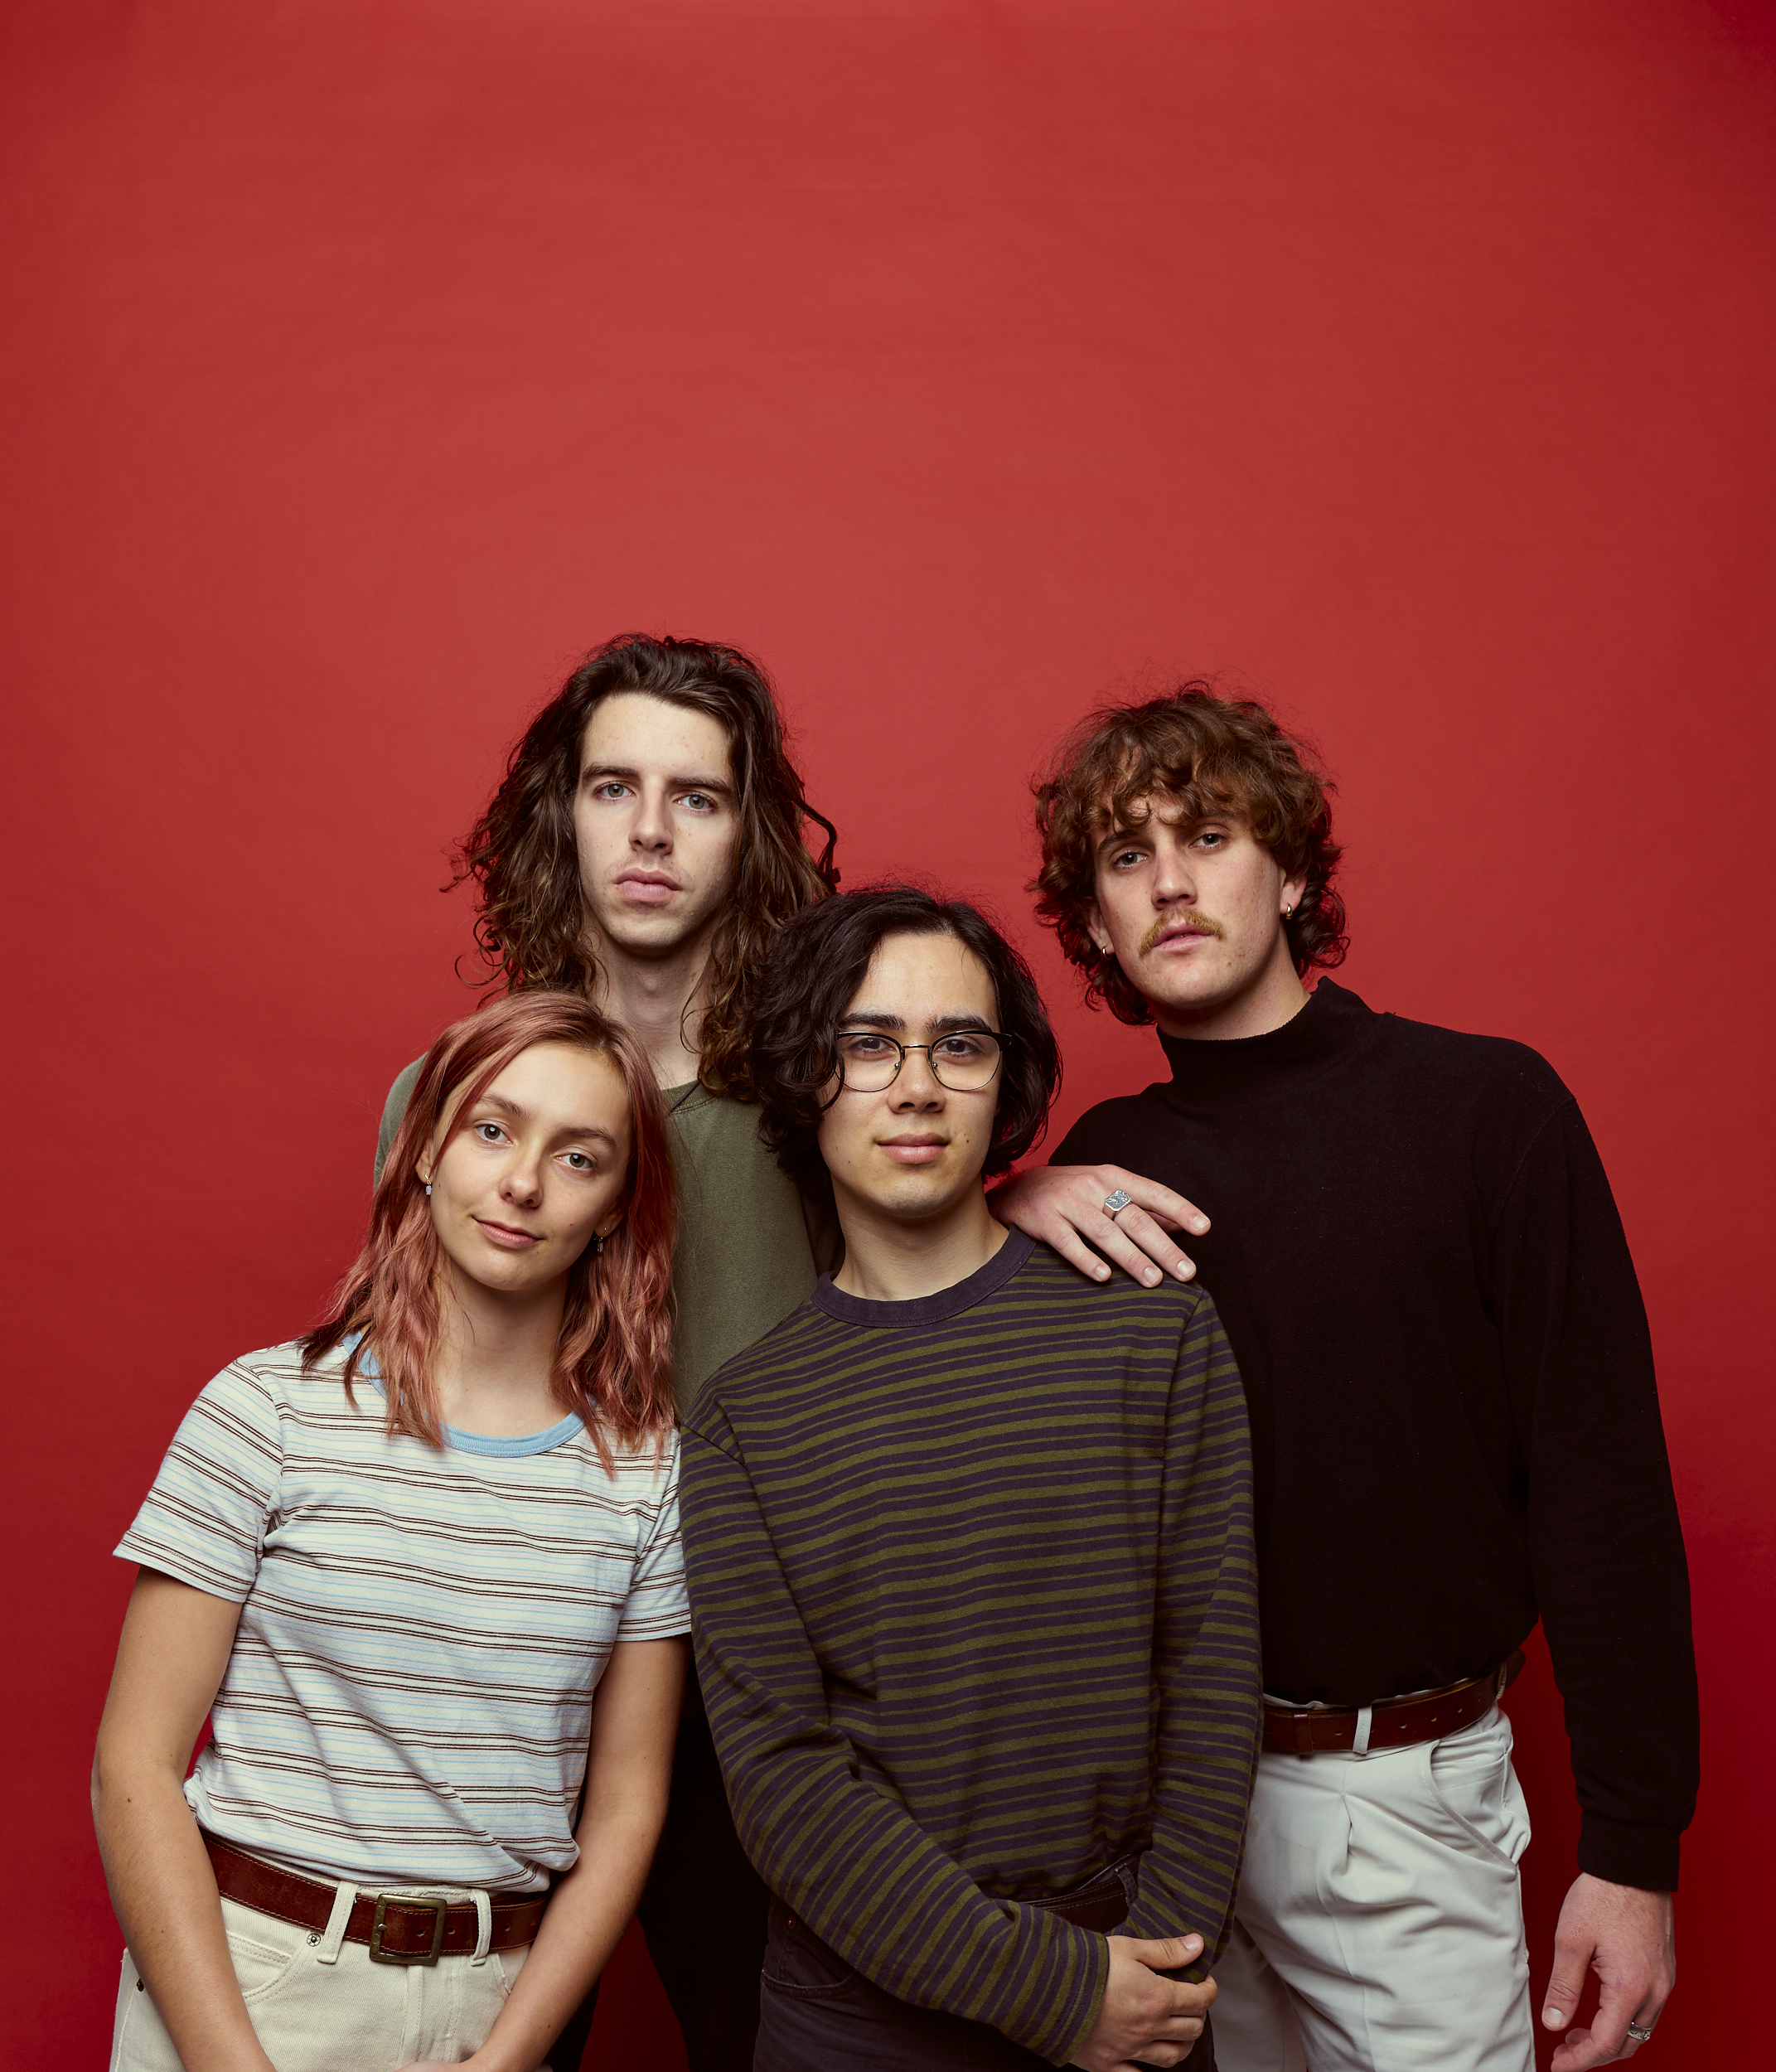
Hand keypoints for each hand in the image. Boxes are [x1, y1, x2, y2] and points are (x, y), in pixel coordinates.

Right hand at [991, 1165, 1208, 1287]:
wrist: (1014, 1191)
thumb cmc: (1069, 1194)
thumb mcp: (1105, 1191)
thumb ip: (1141, 1207)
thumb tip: (1182, 1225)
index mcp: (1112, 1177)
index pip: (1153, 1193)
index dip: (1180, 1209)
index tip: (1204, 1228)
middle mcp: (1091, 1186)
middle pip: (1134, 1218)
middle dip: (1163, 1247)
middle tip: (1187, 1272)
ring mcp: (1067, 1202)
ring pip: (1106, 1232)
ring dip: (1132, 1258)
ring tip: (1154, 1281)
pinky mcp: (1043, 1220)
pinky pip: (1068, 1242)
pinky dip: (1087, 1260)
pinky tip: (1104, 1277)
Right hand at [1072, 1933, 1213, 2070]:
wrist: (1045, 1987)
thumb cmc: (1086, 1964)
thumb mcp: (1129, 1947)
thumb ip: (1166, 1950)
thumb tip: (1197, 1946)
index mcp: (1157, 1998)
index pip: (1199, 2000)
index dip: (1208, 1989)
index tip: (1205, 1981)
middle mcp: (1148, 2029)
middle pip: (1191, 2029)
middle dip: (1198, 2014)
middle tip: (1192, 2001)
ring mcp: (1129, 2050)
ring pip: (1173, 2056)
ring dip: (1183, 2043)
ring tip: (1178, 2029)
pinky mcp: (1108, 2064)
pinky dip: (1147, 2069)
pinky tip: (1146, 2058)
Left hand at [1542, 1874, 1674, 2068]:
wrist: (1633, 1864)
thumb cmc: (1602, 1896)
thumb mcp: (1570, 1940)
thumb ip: (1563, 1987)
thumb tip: (1553, 2023)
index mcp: (1630, 1988)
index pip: (1606, 2043)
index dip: (1580, 2060)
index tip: (1558, 2066)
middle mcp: (1655, 1991)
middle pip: (1627, 2044)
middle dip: (1594, 2053)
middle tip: (1563, 2050)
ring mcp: (1664, 1982)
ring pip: (1639, 2029)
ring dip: (1609, 2037)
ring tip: (1575, 2032)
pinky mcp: (1664, 1971)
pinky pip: (1646, 2010)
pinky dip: (1623, 2019)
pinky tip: (1599, 2009)